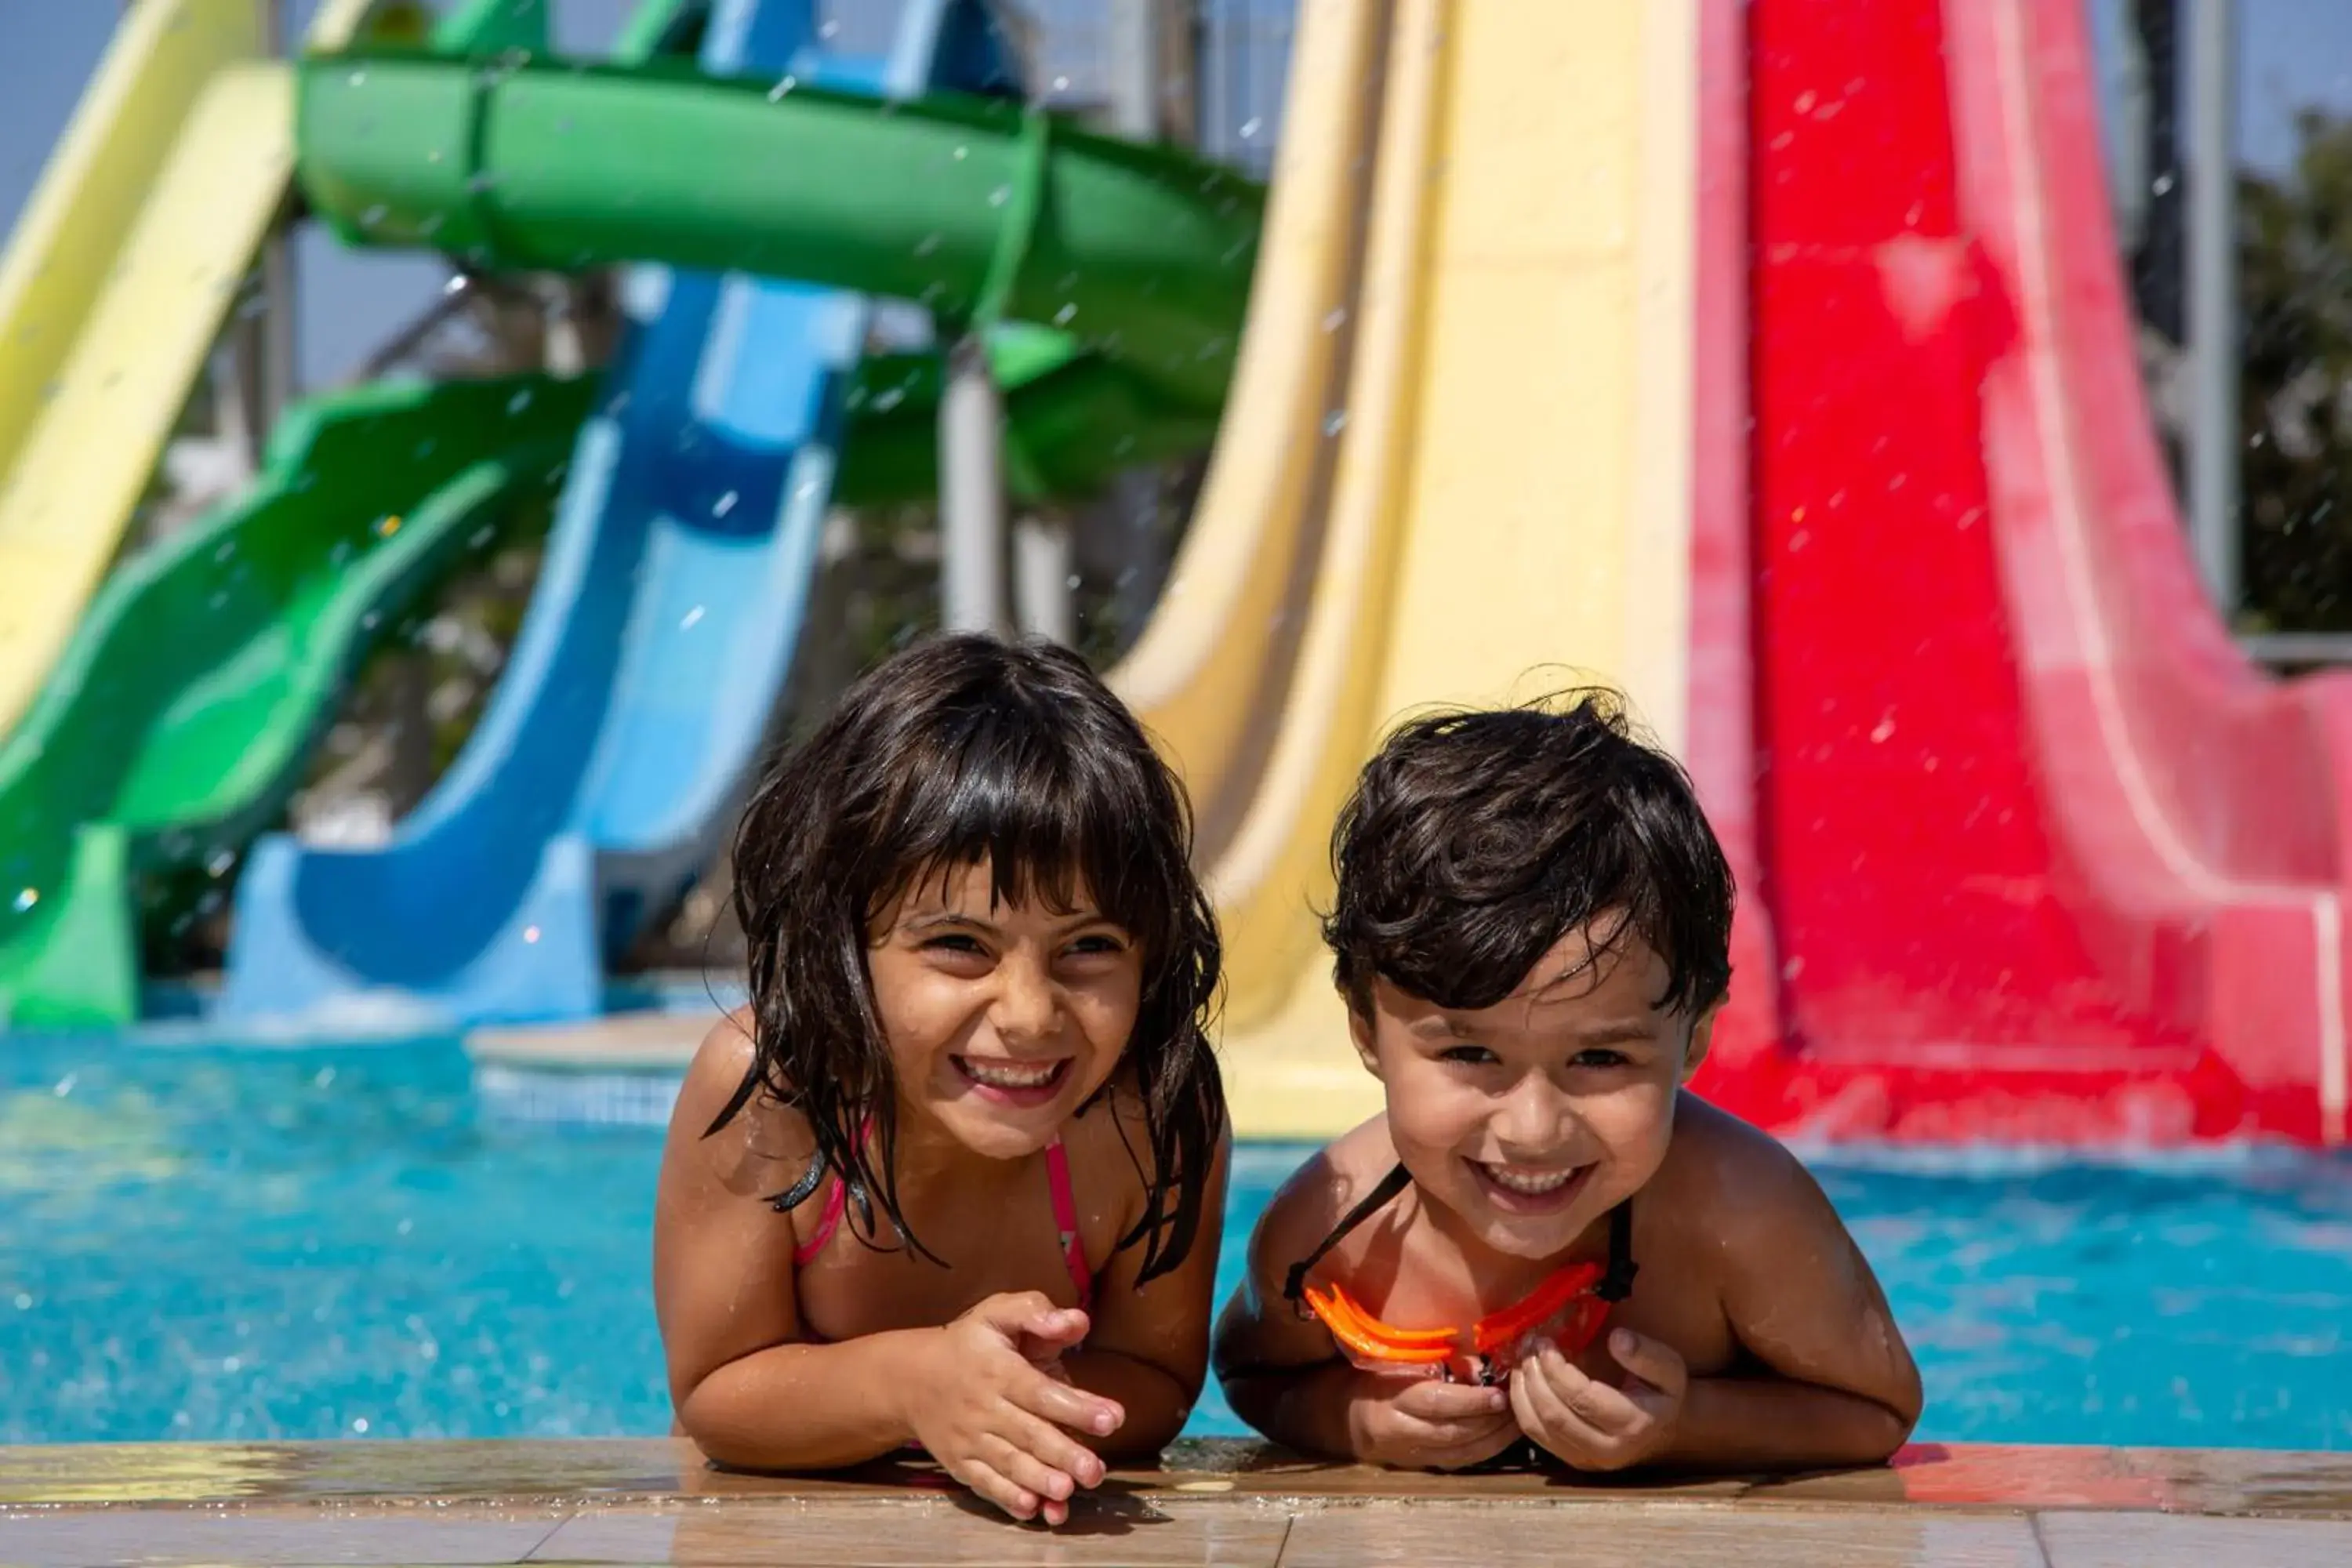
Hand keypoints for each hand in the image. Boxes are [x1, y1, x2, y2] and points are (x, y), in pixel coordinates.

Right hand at [907, 1292, 1124, 1524]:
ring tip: (1067, 1491)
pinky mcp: (961, 1464)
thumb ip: (1035, 1312)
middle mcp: (984, 1408)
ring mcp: (970, 1440)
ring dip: (1039, 1480)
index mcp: (999, 1370)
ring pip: (1009, 1463)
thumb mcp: (997, 1313)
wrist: (910, 1379)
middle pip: (1029, 1433)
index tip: (1112, 1419)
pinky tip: (1031, 1508)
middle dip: (1064, 1453)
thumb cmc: (968, 1344)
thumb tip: (1076, 1320)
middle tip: (1095, 1471)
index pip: (1041, 1391)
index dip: (1076, 1407)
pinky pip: (985, 1484)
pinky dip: (1007, 1499)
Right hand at [1343, 1368, 1522, 1470]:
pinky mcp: (1428, 1466)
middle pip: (1454, 1431)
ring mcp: (1417, 1454)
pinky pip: (1463, 1461)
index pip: (1437, 1403)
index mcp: (1395, 1399)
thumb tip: (1480, 1366)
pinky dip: (1489, 1449)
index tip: (1498, 1393)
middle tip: (1517, 1404)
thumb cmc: (1380, 1381)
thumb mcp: (1399, 1365)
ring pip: (1463, 1452)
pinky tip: (1506, 1435)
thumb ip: (1437, 1365)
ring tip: (1518, 1419)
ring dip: (1495, 1437)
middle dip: (1489, 1420)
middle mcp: (1405, 1431)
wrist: (1353, 1421)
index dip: (1470, 1401)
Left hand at [1508, 1328, 1685, 1471]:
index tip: (1545, 1342)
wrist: (1663, 1429)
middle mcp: (1607, 1450)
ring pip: (1538, 1428)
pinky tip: (1522, 1382)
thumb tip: (1617, 1339)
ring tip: (1521, 1361)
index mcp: (1634, 1424)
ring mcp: (1586, 1459)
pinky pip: (1535, 1436)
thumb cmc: (1662, 1393)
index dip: (1557, 1370)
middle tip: (1528, 1347)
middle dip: (1535, 1377)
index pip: (1582, 1398)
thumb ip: (1646, 1354)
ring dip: (1522, 1392)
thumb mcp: (1669, 1368)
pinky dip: (1521, 1407)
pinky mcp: (1570, 1460)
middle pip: (1555, 1415)